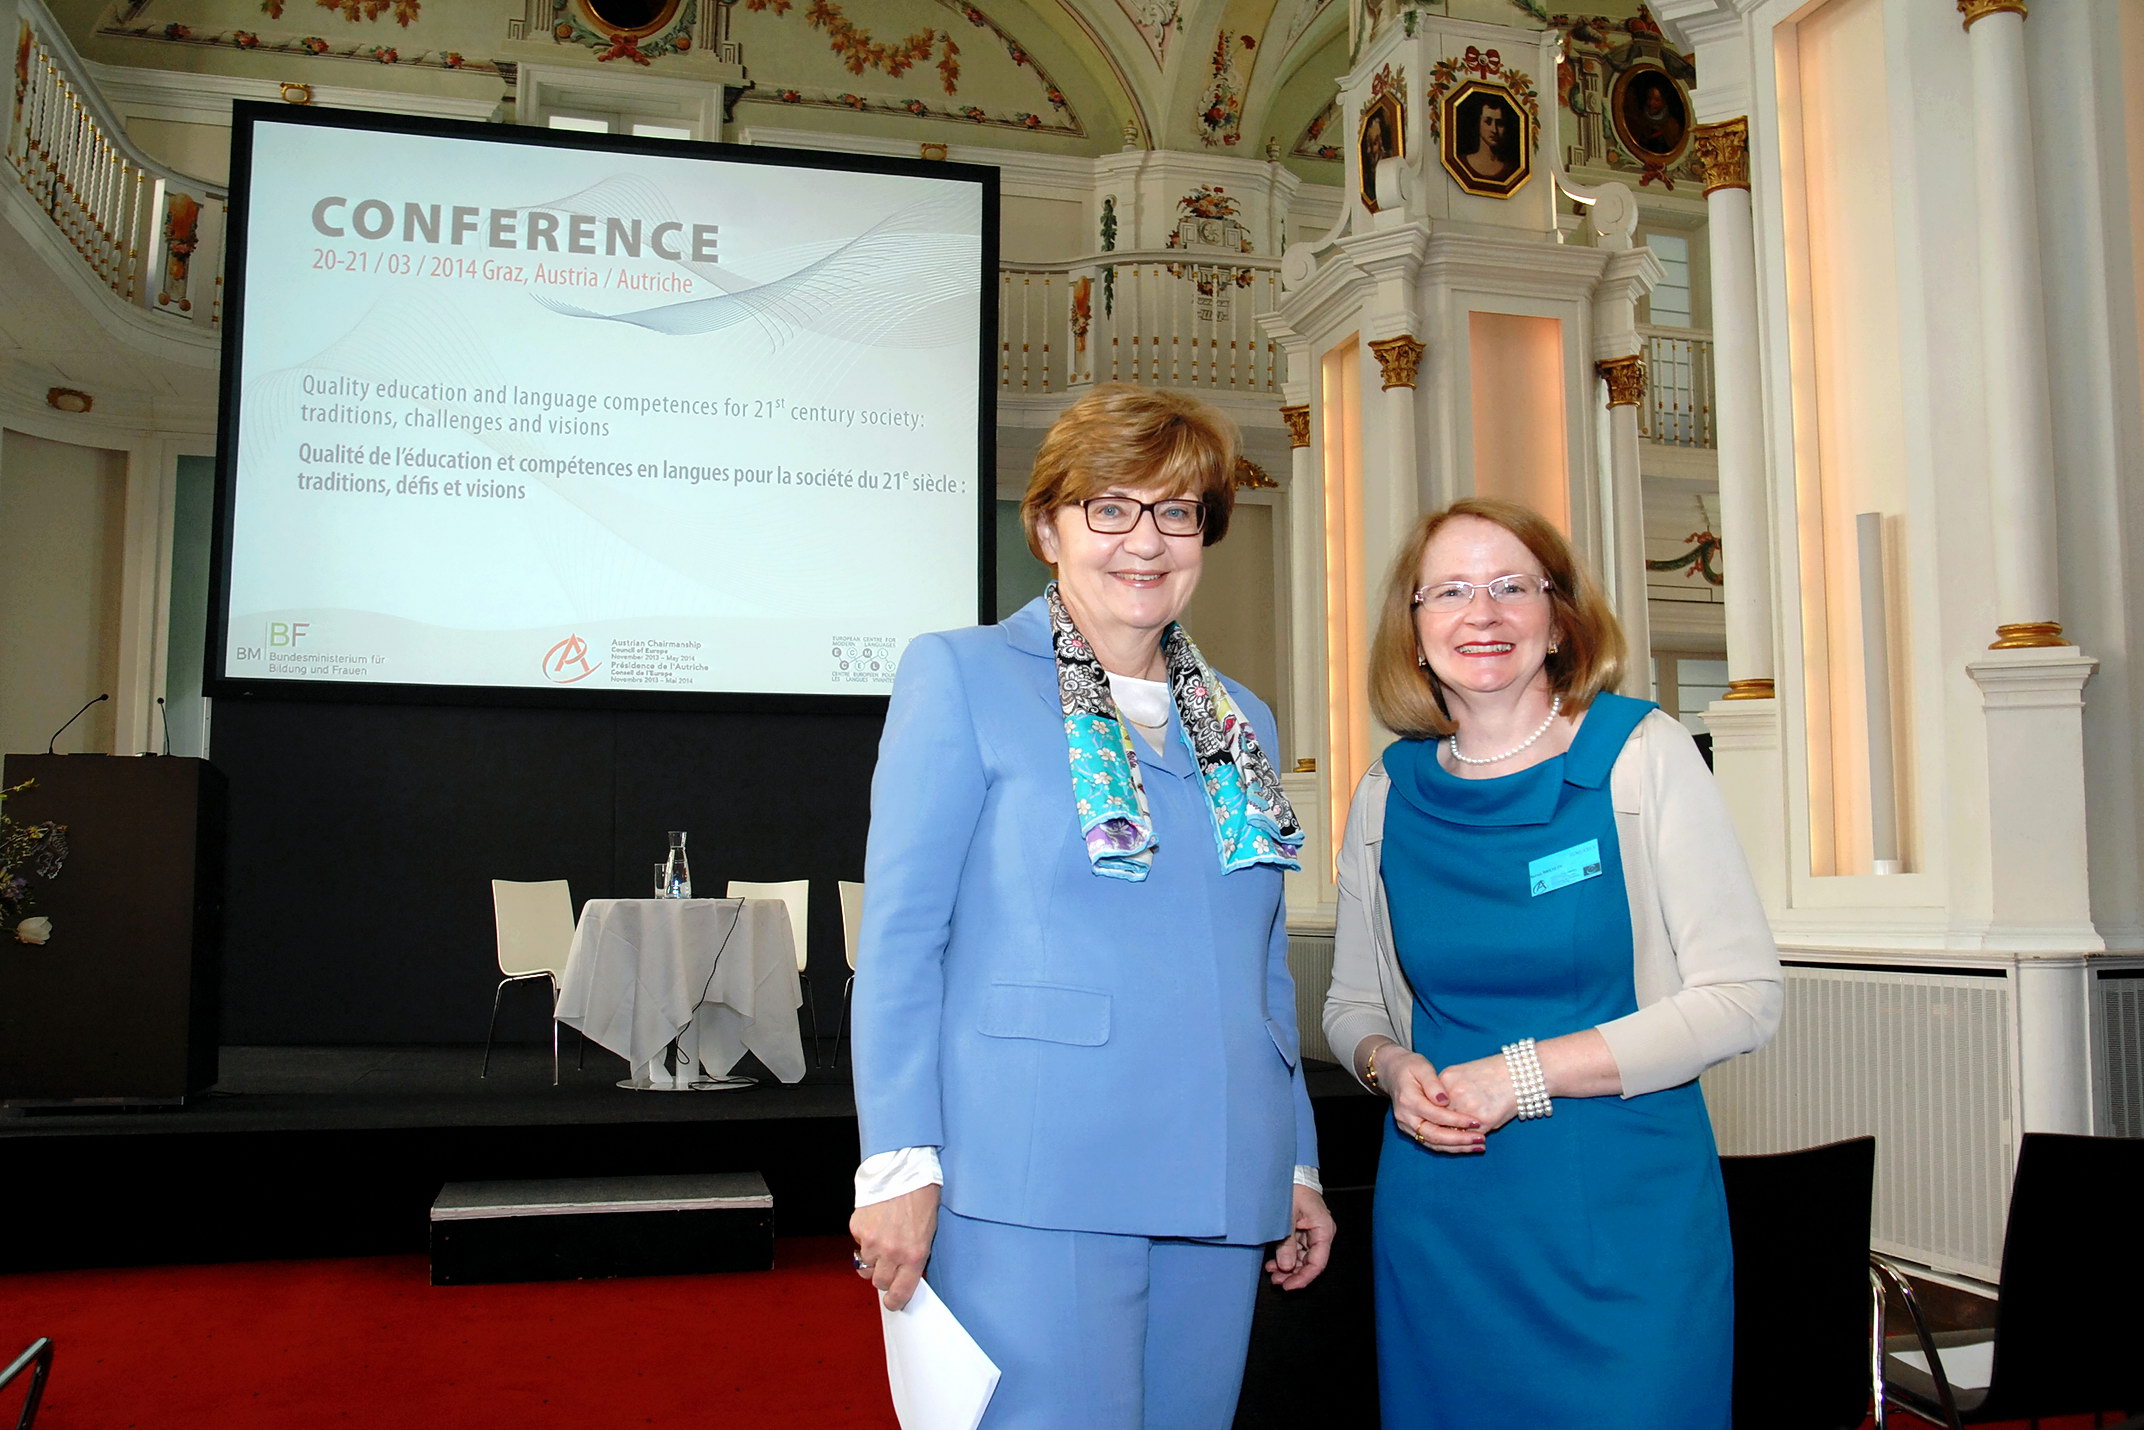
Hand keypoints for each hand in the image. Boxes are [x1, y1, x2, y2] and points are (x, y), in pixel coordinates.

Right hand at [849, 1183, 938, 1310]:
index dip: (896, 1301)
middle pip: (880, 1282)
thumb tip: (905, 1274)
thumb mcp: (928, 1232)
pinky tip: (877, 1223)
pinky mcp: (858, 1229)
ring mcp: (872, 1242)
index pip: (901, 1292)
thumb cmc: (922, 1196)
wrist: (904, 1170)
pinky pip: (859, 1243)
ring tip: (885, 1236)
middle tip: (890, 1264)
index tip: (894, 1302)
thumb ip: (915, 1256)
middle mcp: (892, 1252)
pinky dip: (865, 1238)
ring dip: (874, 1256)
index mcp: (915, 1255)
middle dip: (884, 1276)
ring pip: (867, 1264)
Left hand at [1263, 1184, 1335, 1289]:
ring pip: (1302, 1259)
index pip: (1318, 1263)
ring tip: (1272, 1273)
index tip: (1288, 1286)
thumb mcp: (1287, 1216)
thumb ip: (1287, 1242)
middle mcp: (1320, 1234)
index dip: (1304, 1278)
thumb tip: (1285, 1266)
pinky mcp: (1302, 1231)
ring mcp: (1311, 1233)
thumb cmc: (1292, 1188)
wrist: (1290, 1172)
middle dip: (1293, 1275)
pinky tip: (1273, 1263)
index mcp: (1323, 1229)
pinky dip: (1285, 1258)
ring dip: (1288, 1268)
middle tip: (1276, 1281)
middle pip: (1310, 1263)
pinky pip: (1296, 1250)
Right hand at [1375, 1044, 1484, 1153]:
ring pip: (1432, 1143)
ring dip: (1456, 1147)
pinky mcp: (1411, 1130)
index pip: (1435, 1115)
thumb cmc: (1411, 1066)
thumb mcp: (1422, 1067)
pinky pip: (1431, 1143)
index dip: (1456, 1120)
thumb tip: (1445, 1101)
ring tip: (1477, 1146)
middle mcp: (1406, 1117)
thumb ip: (1433, 1084)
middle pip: (1434, 1135)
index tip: (1476, 1121)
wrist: (1392, 1071)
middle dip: (1459, 1140)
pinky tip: (1465, 1146)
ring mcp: (1407, 1126)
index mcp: (1408, 1100)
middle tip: (1480, 1139)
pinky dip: (1449, 1146)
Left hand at [1434, 1054, 1518, 1133]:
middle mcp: (1453, 1094)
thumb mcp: (1463, 1074)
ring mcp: (1467, 1108)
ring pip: (1451, 1132)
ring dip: (1454, 1140)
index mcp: (1446, 1079)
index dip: (1430, 1117)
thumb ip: (1447, 1090)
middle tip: (1441, 1138)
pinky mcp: (1483, 1121)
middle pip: (1437, 1120)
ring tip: (1459, 1141)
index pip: (1430, 1105)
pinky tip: (1474, 1141)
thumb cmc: (1492, 1073)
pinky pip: (1469, 1137)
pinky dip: (1470, 1140)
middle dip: (1438, 1131)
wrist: (1519, 1074)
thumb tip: (1438, 1110)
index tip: (1431, 1124)